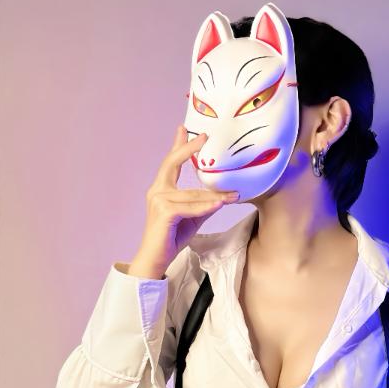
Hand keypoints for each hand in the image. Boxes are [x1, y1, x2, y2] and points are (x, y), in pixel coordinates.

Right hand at [129, 126, 238, 276]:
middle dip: (188, 149)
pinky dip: (206, 207)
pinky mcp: (163, 212)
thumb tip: (222, 195)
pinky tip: (220, 204)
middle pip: (172, 163)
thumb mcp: (192, 217)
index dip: (178, 146)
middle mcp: (157, 191)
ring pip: (192, 194)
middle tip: (203, 136)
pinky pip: (191, 207)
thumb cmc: (171, 238)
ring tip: (232, 195)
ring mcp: (158, 200)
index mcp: (162, 189)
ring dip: (214, 196)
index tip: (184, 129)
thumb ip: (203, 204)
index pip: (171, 163)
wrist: (156, 258)